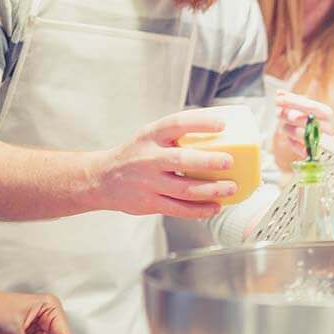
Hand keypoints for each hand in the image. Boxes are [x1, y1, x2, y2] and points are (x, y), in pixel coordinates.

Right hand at [94, 111, 238, 218]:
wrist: (102, 178)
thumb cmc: (137, 153)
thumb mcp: (150, 136)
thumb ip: (176, 134)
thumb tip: (220, 131)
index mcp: (151, 136)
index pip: (177, 123)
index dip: (201, 123)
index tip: (222, 125)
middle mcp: (148, 158)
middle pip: (181, 160)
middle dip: (208, 162)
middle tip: (229, 162)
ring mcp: (148, 183)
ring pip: (184, 189)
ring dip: (211, 190)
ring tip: (231, 188)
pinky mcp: (150, 203)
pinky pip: (179, 209)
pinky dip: (199, 210)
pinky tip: (215, 207)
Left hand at [271, 90, 333, 170]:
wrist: (328, 144)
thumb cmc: (316, 123)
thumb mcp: (308, 109)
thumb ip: (294, 101)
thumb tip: (279, 93)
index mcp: (326, 113)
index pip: (309, 105)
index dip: (292, 101)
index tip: (278, 97)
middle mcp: (326, 127)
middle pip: (302, 119)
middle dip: (286, 114)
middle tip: (278, 111)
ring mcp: (322, 142)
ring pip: (298, 133)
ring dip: (287, 128)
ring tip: (285, 126)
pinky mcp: (314, 154)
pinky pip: (297, 147)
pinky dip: (291, 142)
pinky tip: (292, 138)